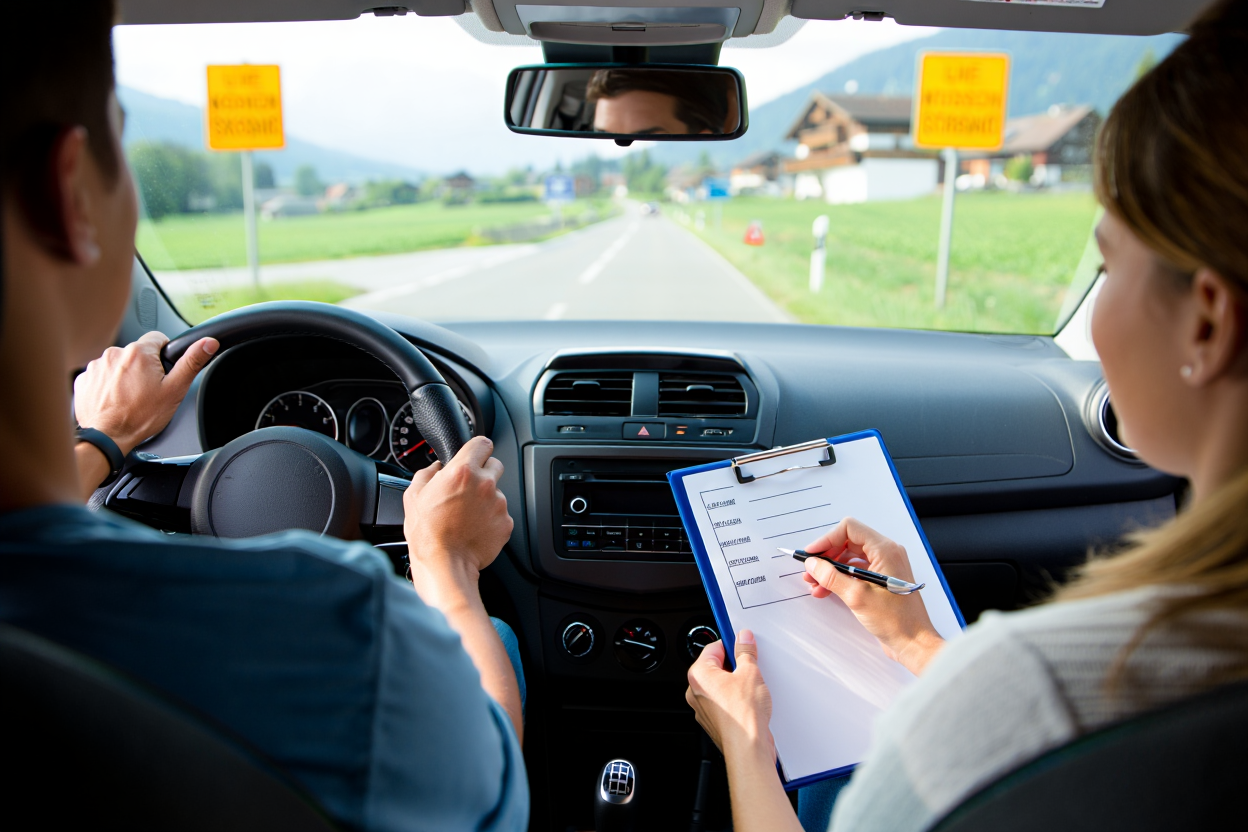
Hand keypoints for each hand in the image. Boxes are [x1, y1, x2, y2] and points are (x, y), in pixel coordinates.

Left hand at [73, 331, 217, 453]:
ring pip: (118, 364)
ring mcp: (96, 366)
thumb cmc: (140, 416)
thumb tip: (208, 342)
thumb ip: (191, 362)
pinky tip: (115, 399)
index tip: (161, 372)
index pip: (157, 338)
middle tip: (147, 390)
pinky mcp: (84, 379)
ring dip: (124, 376)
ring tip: (130, 397)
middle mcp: (114, 354)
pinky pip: (101, 375)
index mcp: (138, 353)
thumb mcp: (174, 390)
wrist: (107, 437)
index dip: (163, 355)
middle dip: (143, 367)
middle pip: (137, 353)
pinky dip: (108, 385)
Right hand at [403, 436, 512, 593]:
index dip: (478, 448)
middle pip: (495, 464)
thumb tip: (436, 467)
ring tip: (466, 516)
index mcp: (463, 471)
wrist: (444, 564)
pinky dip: (491, 519)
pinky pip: (501, 514)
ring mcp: (498, 504)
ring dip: (486, 499)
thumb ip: (427, 473)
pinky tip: (474, 528)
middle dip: (484, 472)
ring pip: (498, 492)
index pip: (482, 443)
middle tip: (468, 489)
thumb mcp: (414, 496)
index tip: (475, 455)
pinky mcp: (506, 523)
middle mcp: (485, 484)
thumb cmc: (427, 533)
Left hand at [686, 630, 774, 761]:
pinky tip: (749, 702)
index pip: (713, 648)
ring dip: (735, 683)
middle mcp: (696, 691)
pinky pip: (723, 702)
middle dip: (734, 665)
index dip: (731, 643)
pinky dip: (735, 699)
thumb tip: (743, 639)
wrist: (747, 747)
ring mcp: (703, 708)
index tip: (742, 642)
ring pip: (720, 686)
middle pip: (716, 667)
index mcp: (699, 675)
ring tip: (751, 687)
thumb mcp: (750, 672)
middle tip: (750, 666)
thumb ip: (746, 652)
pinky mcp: (714, 721)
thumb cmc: (743, 715)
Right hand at [802, 517, 944, 674]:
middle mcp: (886, 554)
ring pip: (849, 558)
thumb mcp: (857, 596)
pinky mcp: (879, 581)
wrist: (913, 642)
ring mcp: (883, 567)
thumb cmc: (897, 621)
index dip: (827, 539)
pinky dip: (839, 578)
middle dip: (826, 556)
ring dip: (830, 569)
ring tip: (815, 583)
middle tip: (811, 569)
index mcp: (885, 551)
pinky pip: (855, 571)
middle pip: (847, 542)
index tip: (812, 553)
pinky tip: (826, 590)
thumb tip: (814, 564)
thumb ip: (832, 577)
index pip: (850, 529)